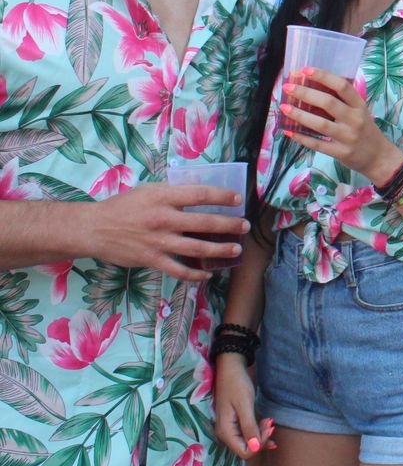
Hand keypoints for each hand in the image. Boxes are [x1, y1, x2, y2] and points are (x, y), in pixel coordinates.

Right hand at [87, 183, 247, 281]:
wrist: (94, 228)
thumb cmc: (123, 206)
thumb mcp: (149, 190)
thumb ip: (174, 192)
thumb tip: (201, 192)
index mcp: (163, 197)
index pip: (201, 194)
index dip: (223, 196)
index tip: (239, 199)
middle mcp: (164, 219)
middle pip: (205, 222)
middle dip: (230, 225)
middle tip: (245, 226)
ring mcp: (159, 241)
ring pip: (197, 248)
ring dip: (220, 250)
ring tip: (236, 250)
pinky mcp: (152, 260)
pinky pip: (179, 270)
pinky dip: (195, 274)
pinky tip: (207, 273)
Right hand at [212, 354, 276, 458]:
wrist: (231, 369)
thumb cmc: (236, 384)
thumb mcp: (244, 405)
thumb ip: (249, 427)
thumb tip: (254, 449)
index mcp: (225, 431)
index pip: (244, 451)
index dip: (259, 444)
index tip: (268, 427)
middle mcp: (225, 433)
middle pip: (247, 448)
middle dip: (261, 439)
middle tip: (271, 423)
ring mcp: (230, 429)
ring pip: (248, 441)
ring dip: (261, 434)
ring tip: (270, 421)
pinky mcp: (235, 423)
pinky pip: (248, 434)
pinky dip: (258, 431)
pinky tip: (267, 425)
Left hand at [279, 67, 401, 183]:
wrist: (379, 157)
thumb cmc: (366, 131)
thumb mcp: (361, 112)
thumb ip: (343, 102)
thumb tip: (313, 87)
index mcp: (359, 106)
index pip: (342, 86)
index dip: (323, 76)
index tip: (305, 70)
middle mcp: (355, 120)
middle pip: (328, 103)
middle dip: (305, 93)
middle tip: (288, 87)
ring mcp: (348, 137)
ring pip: (320, 124)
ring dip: (299, 115)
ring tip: (284, 107)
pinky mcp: (341, 153)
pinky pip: (317, 144)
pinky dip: (302, 137)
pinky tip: (289, 131)